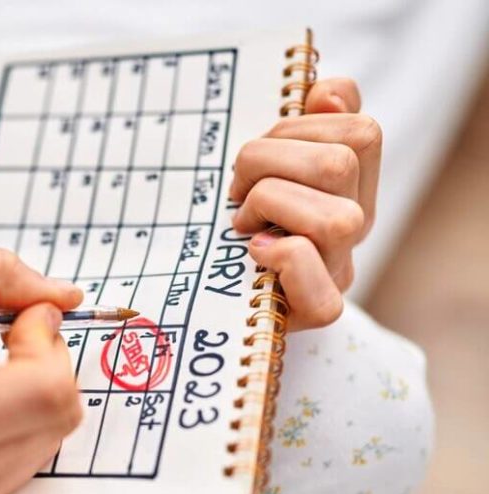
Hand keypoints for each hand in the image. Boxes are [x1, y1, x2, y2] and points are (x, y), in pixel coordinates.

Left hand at [230, 78, 381, 329]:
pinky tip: (254, 250)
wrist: (227, 303)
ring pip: (335, 217)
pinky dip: (280, 252)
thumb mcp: (268, 168)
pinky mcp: (318, 308)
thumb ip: (304, 124)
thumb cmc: (243, 227)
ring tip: (242, 221)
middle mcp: (357, 224)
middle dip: (268, 160)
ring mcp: (341, 268)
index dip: (302, 125)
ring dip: (269, 204)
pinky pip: (313, 267)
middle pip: (341, 164)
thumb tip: (323, 92)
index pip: (360, 130)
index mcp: (353, 183)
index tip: (264, 147)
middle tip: (237, 188)